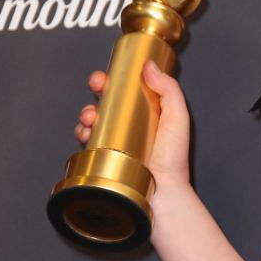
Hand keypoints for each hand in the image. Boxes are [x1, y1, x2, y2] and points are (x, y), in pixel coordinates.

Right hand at [73, 61, 191, 189]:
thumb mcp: (177, 118)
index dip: (117, 79)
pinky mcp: (103, 157)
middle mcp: (132, 127)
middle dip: (98, 89)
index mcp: (151, 114)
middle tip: (97, 85)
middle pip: (109, 100)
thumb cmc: (173, 161)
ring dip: (88, 111)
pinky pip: (86, 140)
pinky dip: (82, 132)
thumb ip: (169, 90)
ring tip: (92, 116)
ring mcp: (117, 142)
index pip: (130, 90)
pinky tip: (86, 133)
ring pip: (95, 118)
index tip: (110, 74)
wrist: (160, 195)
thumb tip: (149, 66)